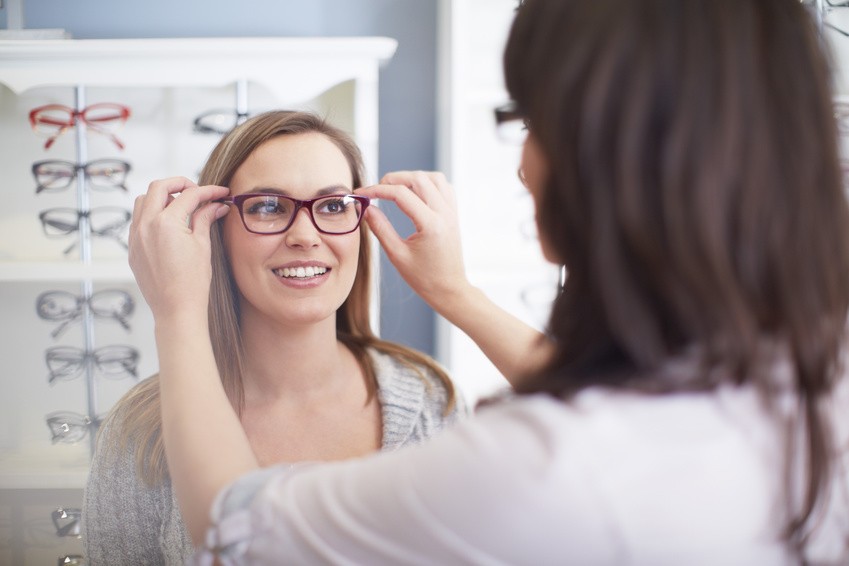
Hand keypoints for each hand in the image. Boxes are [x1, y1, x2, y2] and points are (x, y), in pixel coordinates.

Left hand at [128, 177, 229, 320]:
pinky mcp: (133, 248)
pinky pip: (138, 221)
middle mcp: (146, 225)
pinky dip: (152, 214)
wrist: (176, 309)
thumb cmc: (192, 283)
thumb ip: (205, 219)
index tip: (220, 193)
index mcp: (166, 223)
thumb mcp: (203, 246)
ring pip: (143, 201)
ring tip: (180, 206)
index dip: (208, 191)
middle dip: (180, 184)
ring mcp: (136, 237)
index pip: (189, 195)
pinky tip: (168, 224)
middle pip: (159, 187)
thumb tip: (216, 205)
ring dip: (161, 197)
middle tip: (198, 191)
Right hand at [355, 171, 470, 308]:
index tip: (362, 193)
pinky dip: (428, 183)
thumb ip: (380, 229)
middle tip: (376, 189)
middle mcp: (444, 214)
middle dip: (394, 179)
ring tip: (395, 188)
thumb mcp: (397, 255)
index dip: (377, 190)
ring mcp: (452, 212)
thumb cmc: (424, 278)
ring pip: (434, 178)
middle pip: (418, 179)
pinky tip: (415, 193)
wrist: (449, 289)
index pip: (400, 194)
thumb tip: (367, 209)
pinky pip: (444, 187)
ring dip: (413, 177)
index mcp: (430, 225)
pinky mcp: (454, 214)